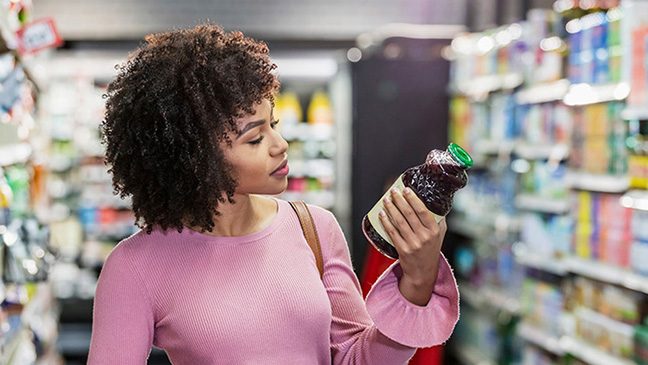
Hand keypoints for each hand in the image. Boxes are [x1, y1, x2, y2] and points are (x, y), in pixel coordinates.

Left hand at [378, 187, 446, 305]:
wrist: (423, 272)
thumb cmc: (430, 250)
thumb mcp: (440, 234)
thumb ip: (438, 219)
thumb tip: (434, 201)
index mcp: (434, 231)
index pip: (423, 211)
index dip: (413, 199)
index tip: (406, 190)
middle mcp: (424, 237)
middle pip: (408, 214)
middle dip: (399, 200)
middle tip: (393, 192)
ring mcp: (413, 243)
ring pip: (399, 222)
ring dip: (391, 209)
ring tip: (386, 200)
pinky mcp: (402, 249)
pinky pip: (392, 232)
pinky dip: (386, 222)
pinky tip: (382, 214)